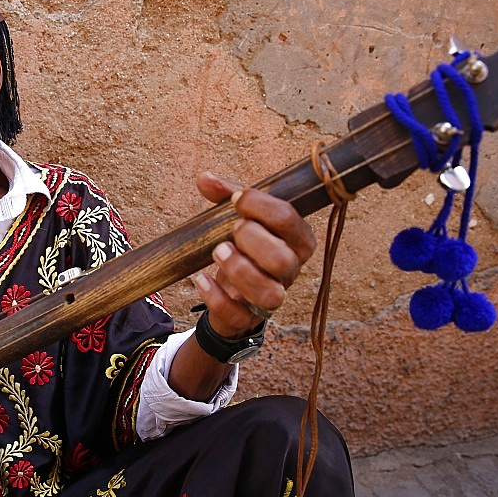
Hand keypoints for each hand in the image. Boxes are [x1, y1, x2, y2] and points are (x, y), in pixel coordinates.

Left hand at [193, 172, 316, 337]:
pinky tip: (201, 279)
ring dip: (239, 270)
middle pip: (283, 260)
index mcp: (296, 240)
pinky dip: (216, 297)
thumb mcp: (240, 216)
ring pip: (269, 294)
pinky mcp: (249, 317)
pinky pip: (239, 316)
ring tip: (218, 252)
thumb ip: (226, 195)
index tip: (236, 199)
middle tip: (231, 232)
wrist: (232, 290)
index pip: (289, 219)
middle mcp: (290, 270)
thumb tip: (206, 179)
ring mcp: (273, 297)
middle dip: (253, 241)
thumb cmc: (245, 245)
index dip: (260, 205)